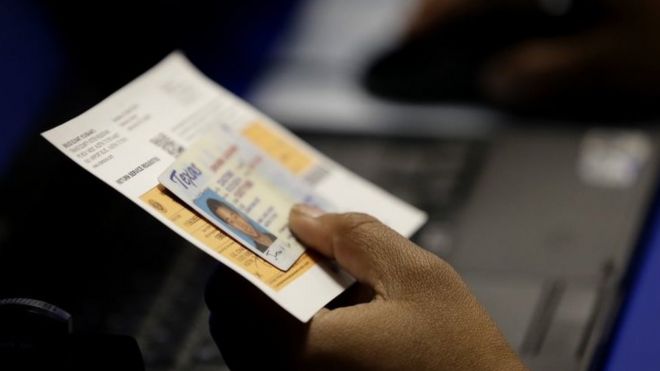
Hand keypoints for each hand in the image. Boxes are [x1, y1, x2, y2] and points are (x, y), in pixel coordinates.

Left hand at [206, 205, 526, 370]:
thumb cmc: (462, 360)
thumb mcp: (418, 279)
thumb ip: (357, 237)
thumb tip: (305, 217)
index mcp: (303, 356)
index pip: (231, 292)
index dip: (244, 250)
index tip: (263, 226)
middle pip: (234, 316)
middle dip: (264, 273)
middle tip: (297, 244)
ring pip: (253, 340)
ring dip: (278, 300)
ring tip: (324, 274)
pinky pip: (278, 360)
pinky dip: (294, 328)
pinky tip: (337, 310)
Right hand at [408, 0, 659, 106]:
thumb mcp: (619, 59)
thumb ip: (549, 70)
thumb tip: (499, 81)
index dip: (439, 13)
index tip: (410, 35)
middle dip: (455, 1)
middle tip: (429, 24)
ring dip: (487, 3)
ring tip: (464, 19)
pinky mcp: (598, 0)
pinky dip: (519, 4)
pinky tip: (521, 13)